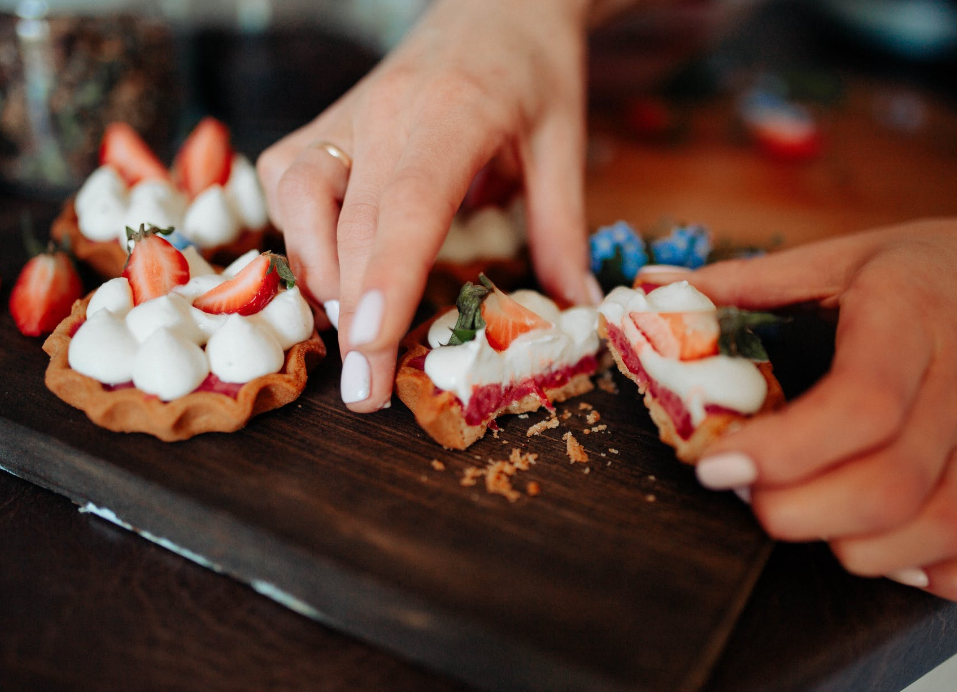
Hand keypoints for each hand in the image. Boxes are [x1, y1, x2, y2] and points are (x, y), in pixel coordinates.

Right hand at [257, 0, 600, 411]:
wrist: (494, 4)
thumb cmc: (534, 71)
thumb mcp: (564, 144)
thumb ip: (563, 232)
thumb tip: (575, 313)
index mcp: (454, 113)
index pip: (408, 203)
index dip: (386, 277)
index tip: (371, 347)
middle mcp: (383, 112)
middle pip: (349, 221)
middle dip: (352, 317)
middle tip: (365, 394)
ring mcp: (346, 113)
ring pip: (299, 199)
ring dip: (320, 274)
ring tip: (355, 332)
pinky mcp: (325, 122)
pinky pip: (287, 181)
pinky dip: (300, 236)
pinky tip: (333, 267)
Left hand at [647, 211, 956, 600]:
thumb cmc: (925, 269)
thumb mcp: (839, 256)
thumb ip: (748, 280)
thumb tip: (655, 292)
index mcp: (909, 321)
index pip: (862, 403)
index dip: (785, 449)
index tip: (717, 464)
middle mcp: (955, 387)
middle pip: (893, 483)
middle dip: (801, 510)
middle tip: (743, 494)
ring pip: (945, 525)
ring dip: (858, 546)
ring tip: (799, 516)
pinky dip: (939, 569)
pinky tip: (885, 552)